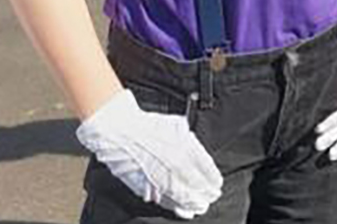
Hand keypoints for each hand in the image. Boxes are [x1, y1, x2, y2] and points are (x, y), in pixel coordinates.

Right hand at [75, 89, 222, 219]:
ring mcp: (160, 177)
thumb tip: (198, 154)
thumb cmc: (147, 125)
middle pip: (196, 187)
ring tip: (199, 207)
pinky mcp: (146, 186)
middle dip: (205, 195)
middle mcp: (175, 165)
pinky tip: (182, 209)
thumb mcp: (178, 126)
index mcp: (185, 149)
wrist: (119, 130)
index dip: (213, 180)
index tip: (216, 185)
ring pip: (182, 197)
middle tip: (210, 198)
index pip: (206, 170)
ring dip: (192, 204)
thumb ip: (191, 141)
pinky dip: (175, 206)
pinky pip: (165, 200)